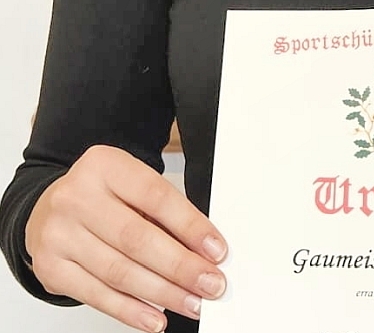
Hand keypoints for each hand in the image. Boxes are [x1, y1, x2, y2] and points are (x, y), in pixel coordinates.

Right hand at [25, 145, 227, 331]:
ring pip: (119, 272)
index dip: (190, 226)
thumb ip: (162, 212)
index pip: (155, 196)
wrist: (48, 209)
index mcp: (104, 165)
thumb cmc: (100, 196)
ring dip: (162, 293)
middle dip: (180, 266)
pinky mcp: (50, 269)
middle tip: (210, 284)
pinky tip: (155, 318)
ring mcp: (59, 234)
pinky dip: (130, 311)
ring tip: (192, 303)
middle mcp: (76, 197)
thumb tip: (203, 250)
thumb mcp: (129, 185)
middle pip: (137, 239)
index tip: (216, 250)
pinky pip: (97, 296)